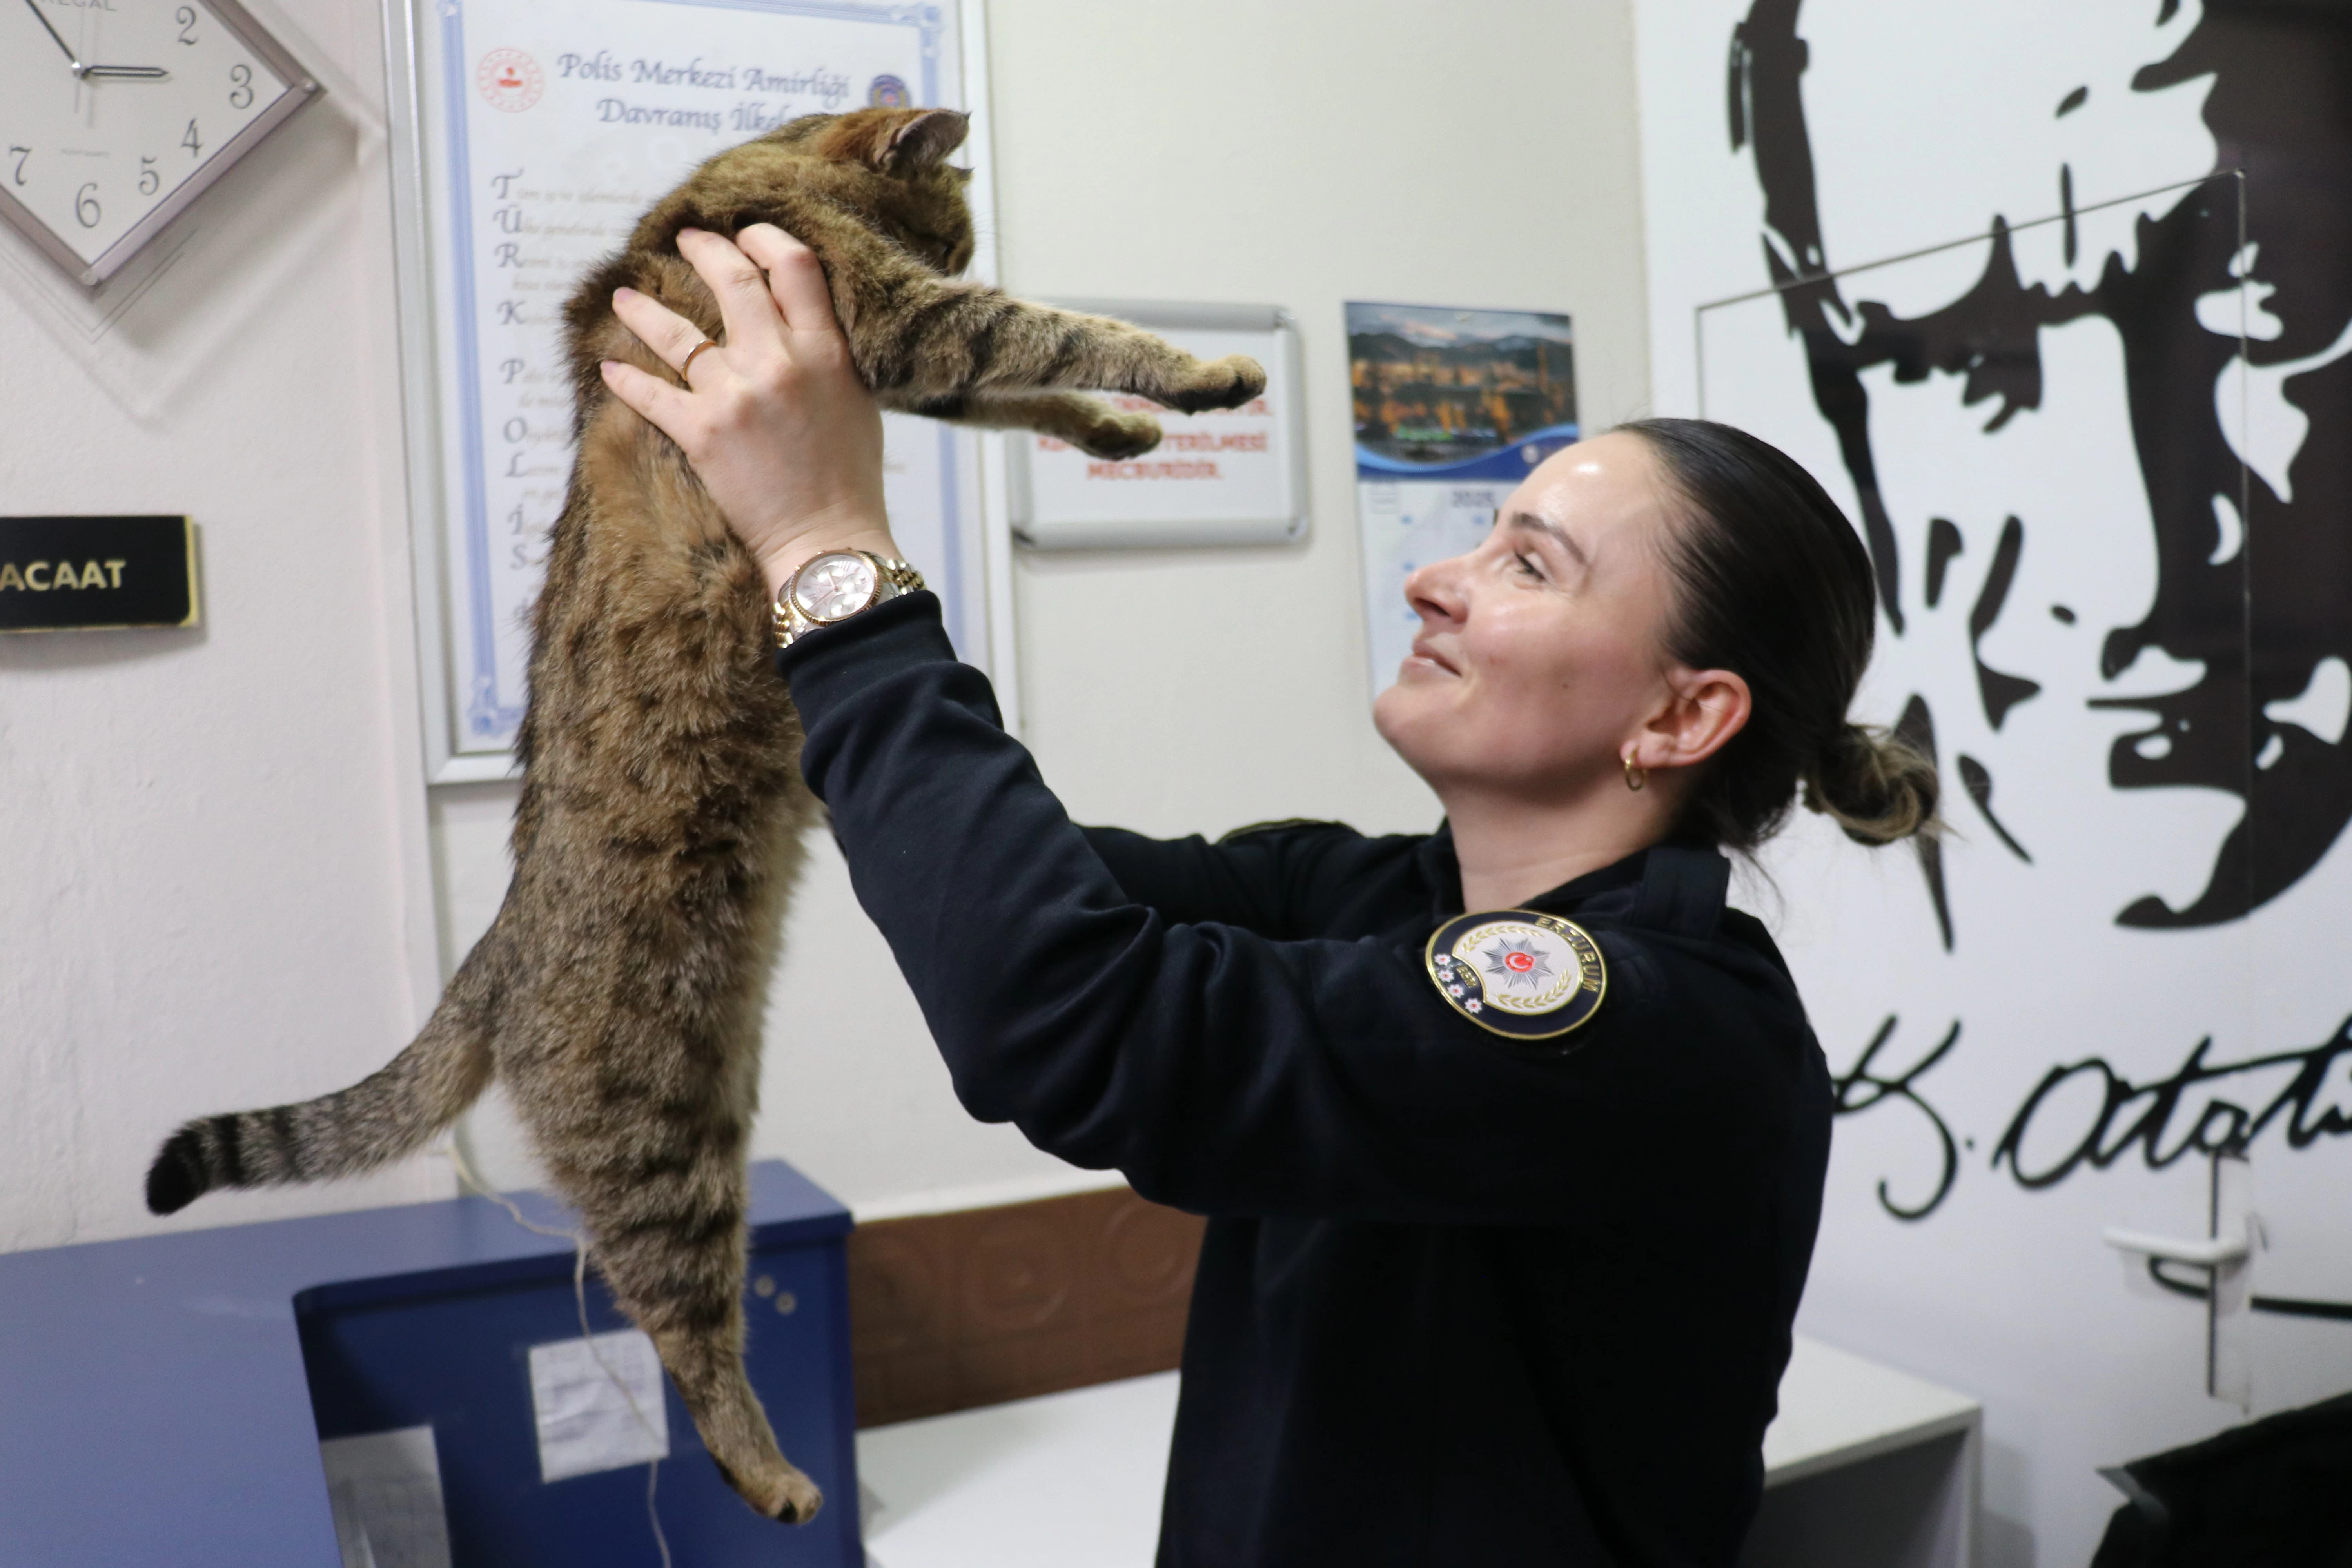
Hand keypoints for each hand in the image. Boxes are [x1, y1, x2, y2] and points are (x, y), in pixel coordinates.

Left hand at [600, 225, 898, 597]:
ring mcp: (735, 395)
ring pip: (677, 333)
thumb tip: (799, 322)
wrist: (828, 541)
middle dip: (704, 252)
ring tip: (625, 299)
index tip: (745, 235)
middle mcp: (778, 363)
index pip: (794, 267)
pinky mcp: (702, 433)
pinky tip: (610, 369)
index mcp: (824, 351)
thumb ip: (828, 354)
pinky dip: (626, 379)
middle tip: (685, 241)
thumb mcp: (857, 400)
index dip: (764, 239)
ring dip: (644, 310)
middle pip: (733, 281)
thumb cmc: (849, 477)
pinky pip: (651, 394)